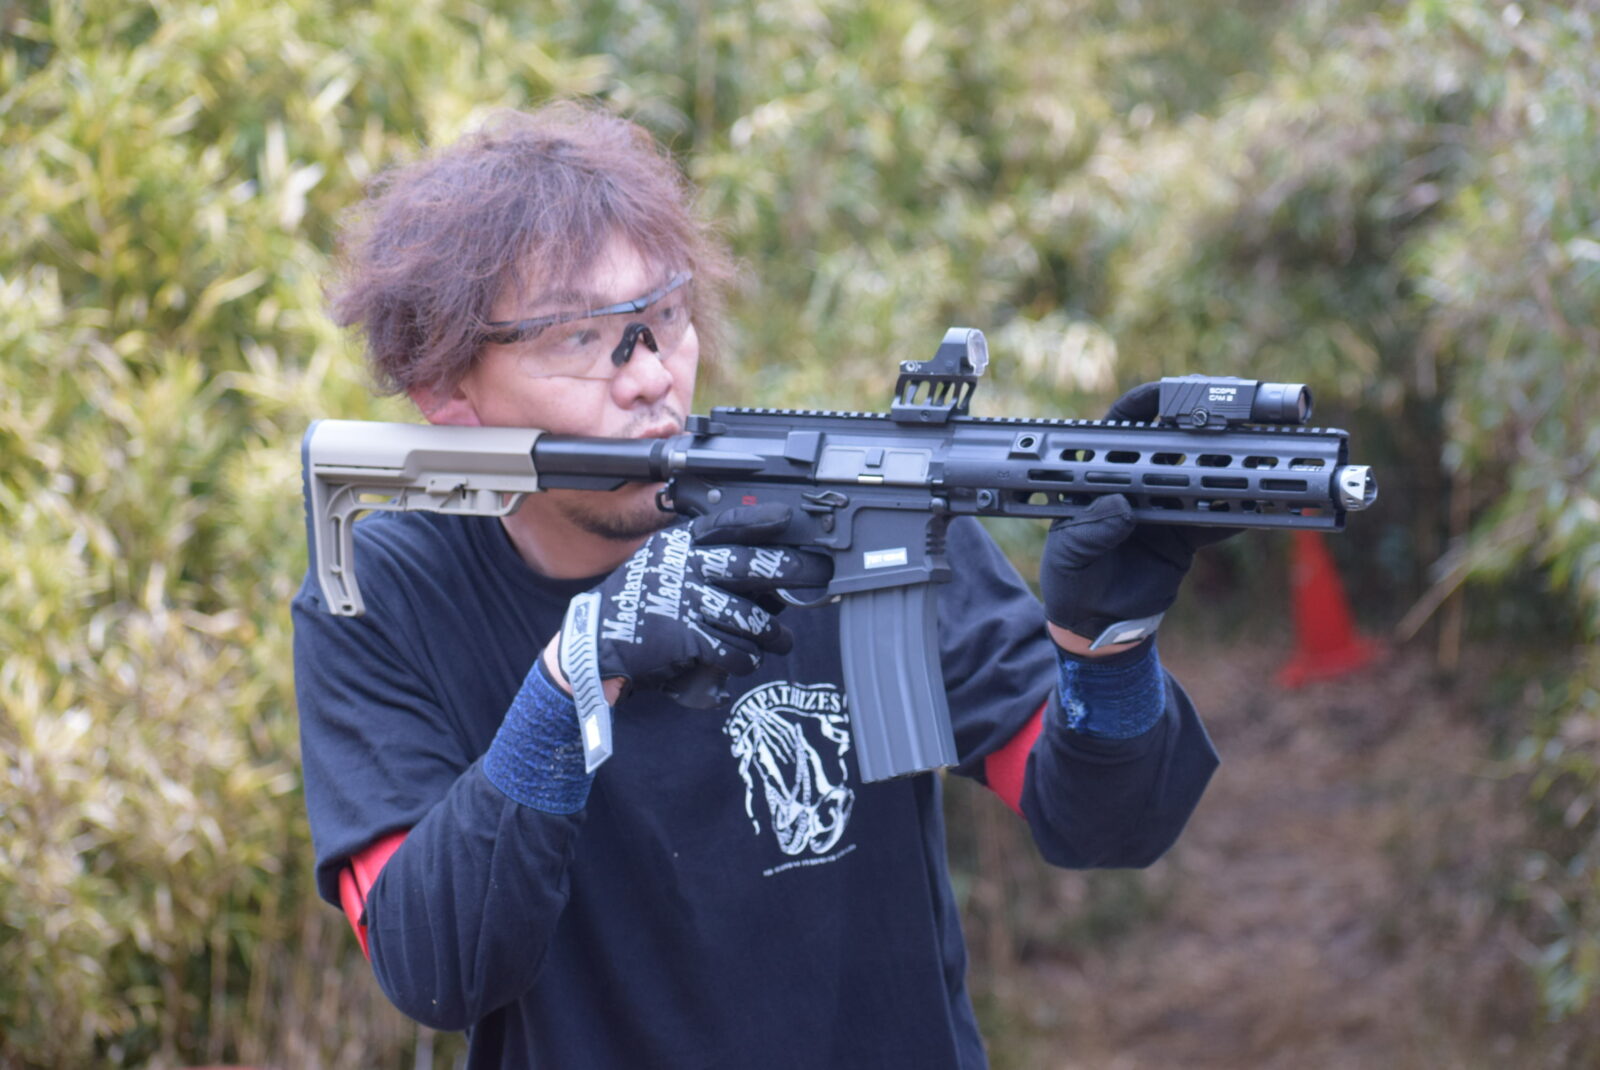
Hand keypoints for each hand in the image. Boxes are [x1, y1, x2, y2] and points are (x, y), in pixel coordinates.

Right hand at [553, 503, 831, 699]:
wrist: (601, 636)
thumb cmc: (648, 598)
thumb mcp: (672, 563)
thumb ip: (714, 562)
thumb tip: (772, 576)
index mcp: (686, 544)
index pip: (729, 524)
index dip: (762, 520)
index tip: (790, 518)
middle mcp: (688, 567)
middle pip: (752, 565)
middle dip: (794, 568)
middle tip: (819, 573)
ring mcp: (687, 602)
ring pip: (750, 616)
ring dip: (772, 634)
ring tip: (779, 641)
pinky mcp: (686, 637)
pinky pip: (732, 649)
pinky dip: (745, 658)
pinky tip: (746, 659)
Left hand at [1040, 382, 1238, 651]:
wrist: (1096, 624)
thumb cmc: (1070, 582)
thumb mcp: (1067, 558)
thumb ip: (1088, 533)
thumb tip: (1119, 506)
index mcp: (1100, 474)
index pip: (1124, 425)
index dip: (1148, 402)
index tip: (1172, 393)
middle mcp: (1137, 481)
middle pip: (1174, 439)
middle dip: (1204, 421)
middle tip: (1234, 413)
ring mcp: (1166, 504)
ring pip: (1204, 473)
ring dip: (1230, 464)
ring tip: (1257, 453)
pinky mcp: (1188, 533)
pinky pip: (1220, 517)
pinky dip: (1242, 511)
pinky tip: (1263, 502)